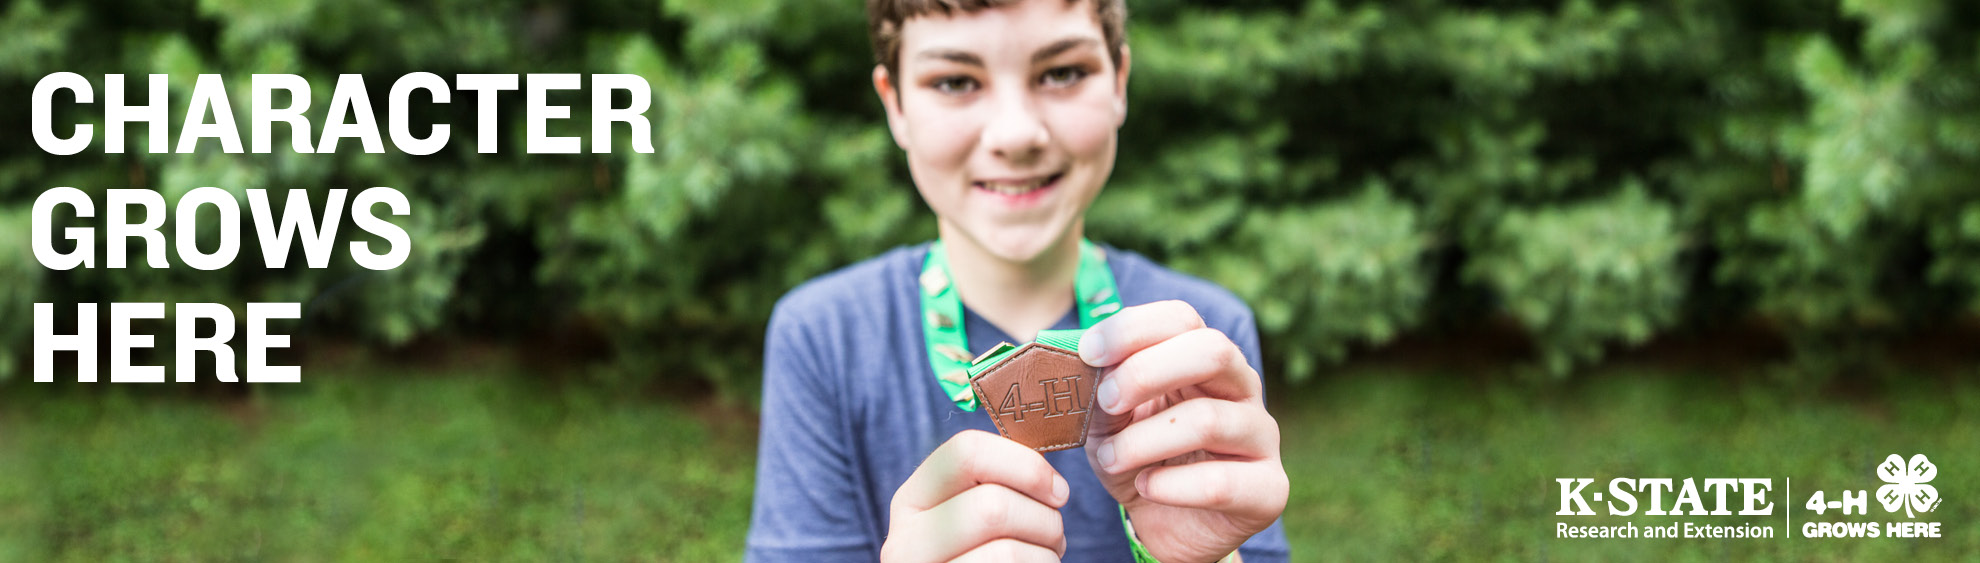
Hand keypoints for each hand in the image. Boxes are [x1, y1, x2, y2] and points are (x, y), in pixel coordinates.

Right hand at [882, 430, 1070, 561]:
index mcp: (912, 501)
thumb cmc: (987, 557)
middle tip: (1055, 535)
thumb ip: (996, 482)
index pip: (965, 452)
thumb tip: (1044, 454)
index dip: (1025, 464)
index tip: (1057, 490)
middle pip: (992, 506)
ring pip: (1008, 552)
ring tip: (1045, 559)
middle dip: (1045, 521)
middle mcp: (904, 542)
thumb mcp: (975, 516)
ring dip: (1047, 555)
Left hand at [1078, 300, 1287, 562]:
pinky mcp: (1269, 489)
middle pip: (1212, 351)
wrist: (1169, 527)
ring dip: (1144, 439)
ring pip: (1209, 419)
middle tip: (1106, 400)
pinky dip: (1169, 487)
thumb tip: (1077, 366)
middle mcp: (1242, 388)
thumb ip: (1100, 394)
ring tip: (1111, 458)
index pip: (1181, 318)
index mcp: (1205, 360)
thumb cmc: (1142, 461)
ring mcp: (1261, 437)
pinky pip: (1220, 482)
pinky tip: (1145, 488)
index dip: (1132, 329)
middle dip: (1146, 372)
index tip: (1088, 352)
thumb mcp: (1110, 423)